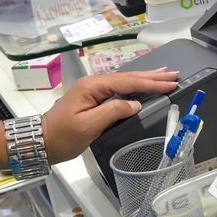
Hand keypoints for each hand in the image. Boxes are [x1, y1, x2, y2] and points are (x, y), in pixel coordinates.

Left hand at [41, 69, 177, 162]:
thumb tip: (135, 104)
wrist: (42, 142)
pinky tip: (142, 84)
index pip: (128, 82)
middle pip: (128, 77)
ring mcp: (92, 90)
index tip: (170, 83)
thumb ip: (113, 111)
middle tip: (174, 74)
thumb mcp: (89, 125)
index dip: (151, 83)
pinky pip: (119, 88)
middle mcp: (93, 84)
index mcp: (92, 87)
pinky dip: (134, 85)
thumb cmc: (63, 136)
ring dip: (145, 78)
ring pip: (124, 81)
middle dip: (152, 76)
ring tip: (163, 74)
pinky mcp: (93, 98)